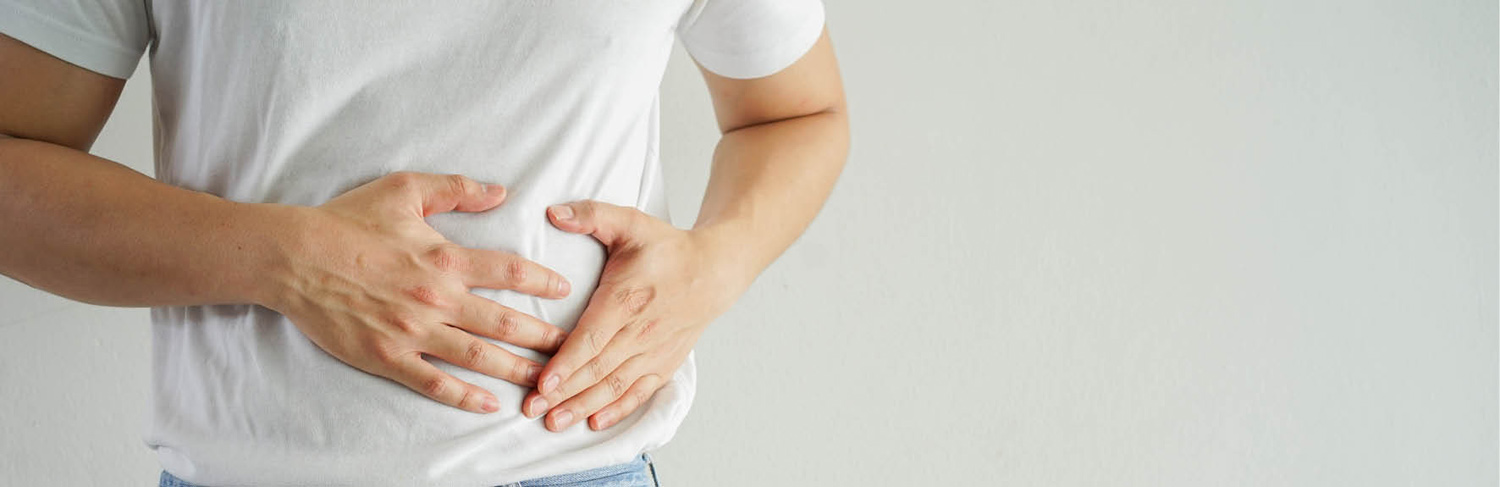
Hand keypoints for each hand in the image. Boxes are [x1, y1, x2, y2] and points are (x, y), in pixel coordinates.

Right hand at [265, 172, 571, 413]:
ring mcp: (412, 332)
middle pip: (504, 323)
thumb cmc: (347, 221)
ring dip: (516, 370)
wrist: (293, 257)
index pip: (508, 272)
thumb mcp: (404, 190)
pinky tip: (489, 405)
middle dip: (542, 337)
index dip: (541, 282)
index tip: (564, 291)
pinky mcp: (387, 357)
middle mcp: (436, 299)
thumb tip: (500, 191)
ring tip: (546, 382)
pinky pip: (434, 383)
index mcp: (444, 259)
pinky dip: (464, 397)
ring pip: (477, 357)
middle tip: (571, 348)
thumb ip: (456, 190)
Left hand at [521, 200, 746, 430]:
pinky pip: (639, 391)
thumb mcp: (630, 222)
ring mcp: (654, 350)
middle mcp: (641, 330)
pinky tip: (594, 422)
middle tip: (531, 410)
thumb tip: (554, 212)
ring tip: (554, 423)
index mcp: (627, 297)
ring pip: (615, 385)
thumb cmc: (667, 248)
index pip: (593, 337)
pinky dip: (617, 410)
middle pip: (598, 368)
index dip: (568, 362)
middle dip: (564, 393)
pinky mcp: (664, 362)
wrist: (715, 271)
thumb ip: (591, 215)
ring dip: (583, 406)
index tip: (544, 383)